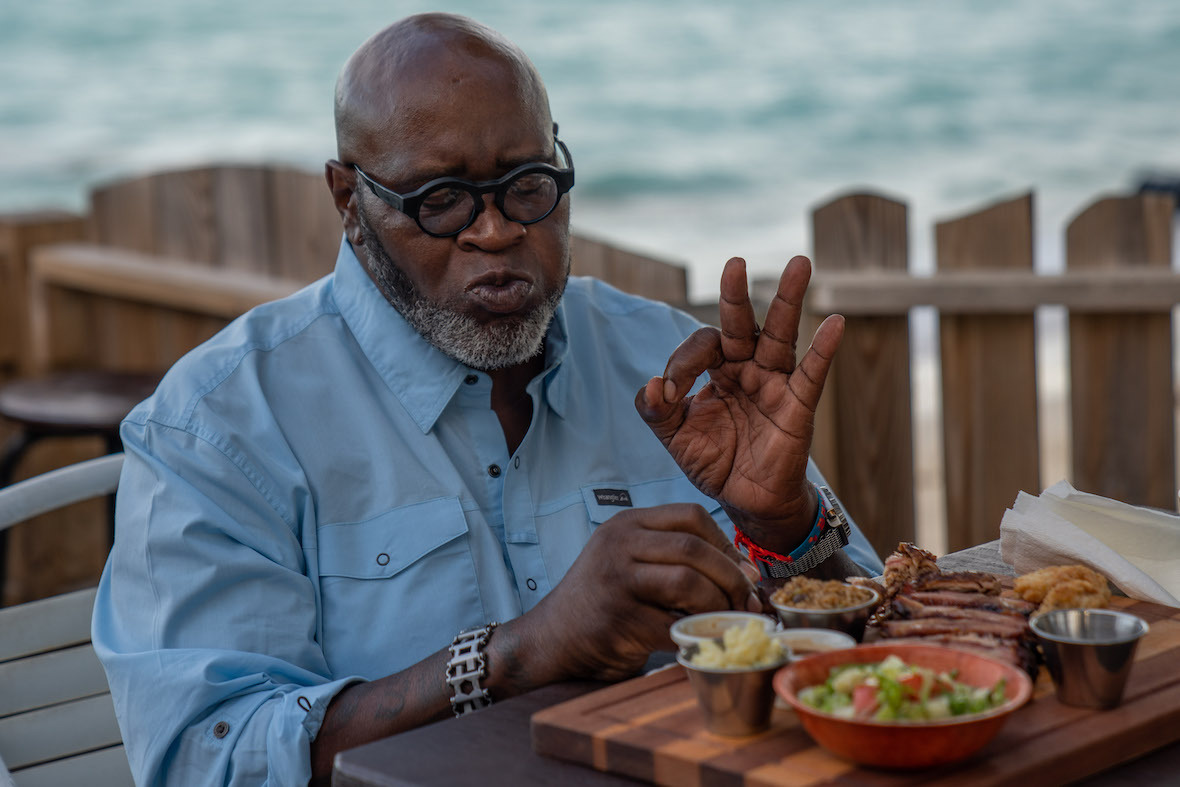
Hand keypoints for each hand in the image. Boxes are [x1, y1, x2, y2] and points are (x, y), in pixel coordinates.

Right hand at [516, 504, 762, 682]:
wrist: (553, 638)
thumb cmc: (605, 600)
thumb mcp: (631, 560)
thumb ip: (676, 556)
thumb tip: (746, 572)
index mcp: (627, 524)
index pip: (690, 515)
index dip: (726, 544)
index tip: (744, 572)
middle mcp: (618, 544)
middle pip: (693, 548)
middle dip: (732, 578)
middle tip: (748, 604)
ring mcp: (616, 581)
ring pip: (688, 584)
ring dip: (718, 607)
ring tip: (725, 622)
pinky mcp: (618, 620)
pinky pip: (674, 627)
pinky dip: (696, 638)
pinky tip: (699, 642)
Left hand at [634, 256, 842, 552]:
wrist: (746, 502)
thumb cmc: (714, 463)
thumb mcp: (674, 437)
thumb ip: (656, 411)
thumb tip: (651, 384)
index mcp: (717, 371)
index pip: (702, 346)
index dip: (682, 363)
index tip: (670, 392)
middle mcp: (747, 369)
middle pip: (742, 324)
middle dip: (736, 295)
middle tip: (734, 263)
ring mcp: (774, 383)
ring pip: (780, 335)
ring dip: (788, 300)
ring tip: (799, 263)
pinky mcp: (797, 406)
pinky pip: (812, 374)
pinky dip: (824, 349)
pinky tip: (834, 324)